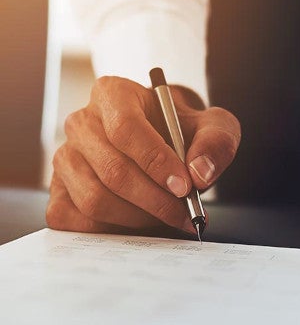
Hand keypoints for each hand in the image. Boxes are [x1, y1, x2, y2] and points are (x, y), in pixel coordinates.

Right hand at [47, 76, 240, 233]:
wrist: (166, 142)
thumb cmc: (184, 131)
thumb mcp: (214, 126)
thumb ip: (216, 142)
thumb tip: (200, 173)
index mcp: (113, 94)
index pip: (125, 129)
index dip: (156, 162)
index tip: (185, 187)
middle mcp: (81, 123)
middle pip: (113, 171)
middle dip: (156, 200)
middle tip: (186, 212)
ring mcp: (65, 157)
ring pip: (94, 200)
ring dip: (139, 218)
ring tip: (169, 217)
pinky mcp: (58, 190)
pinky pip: (76, 220)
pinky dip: (113, 230)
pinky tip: (141, 222)